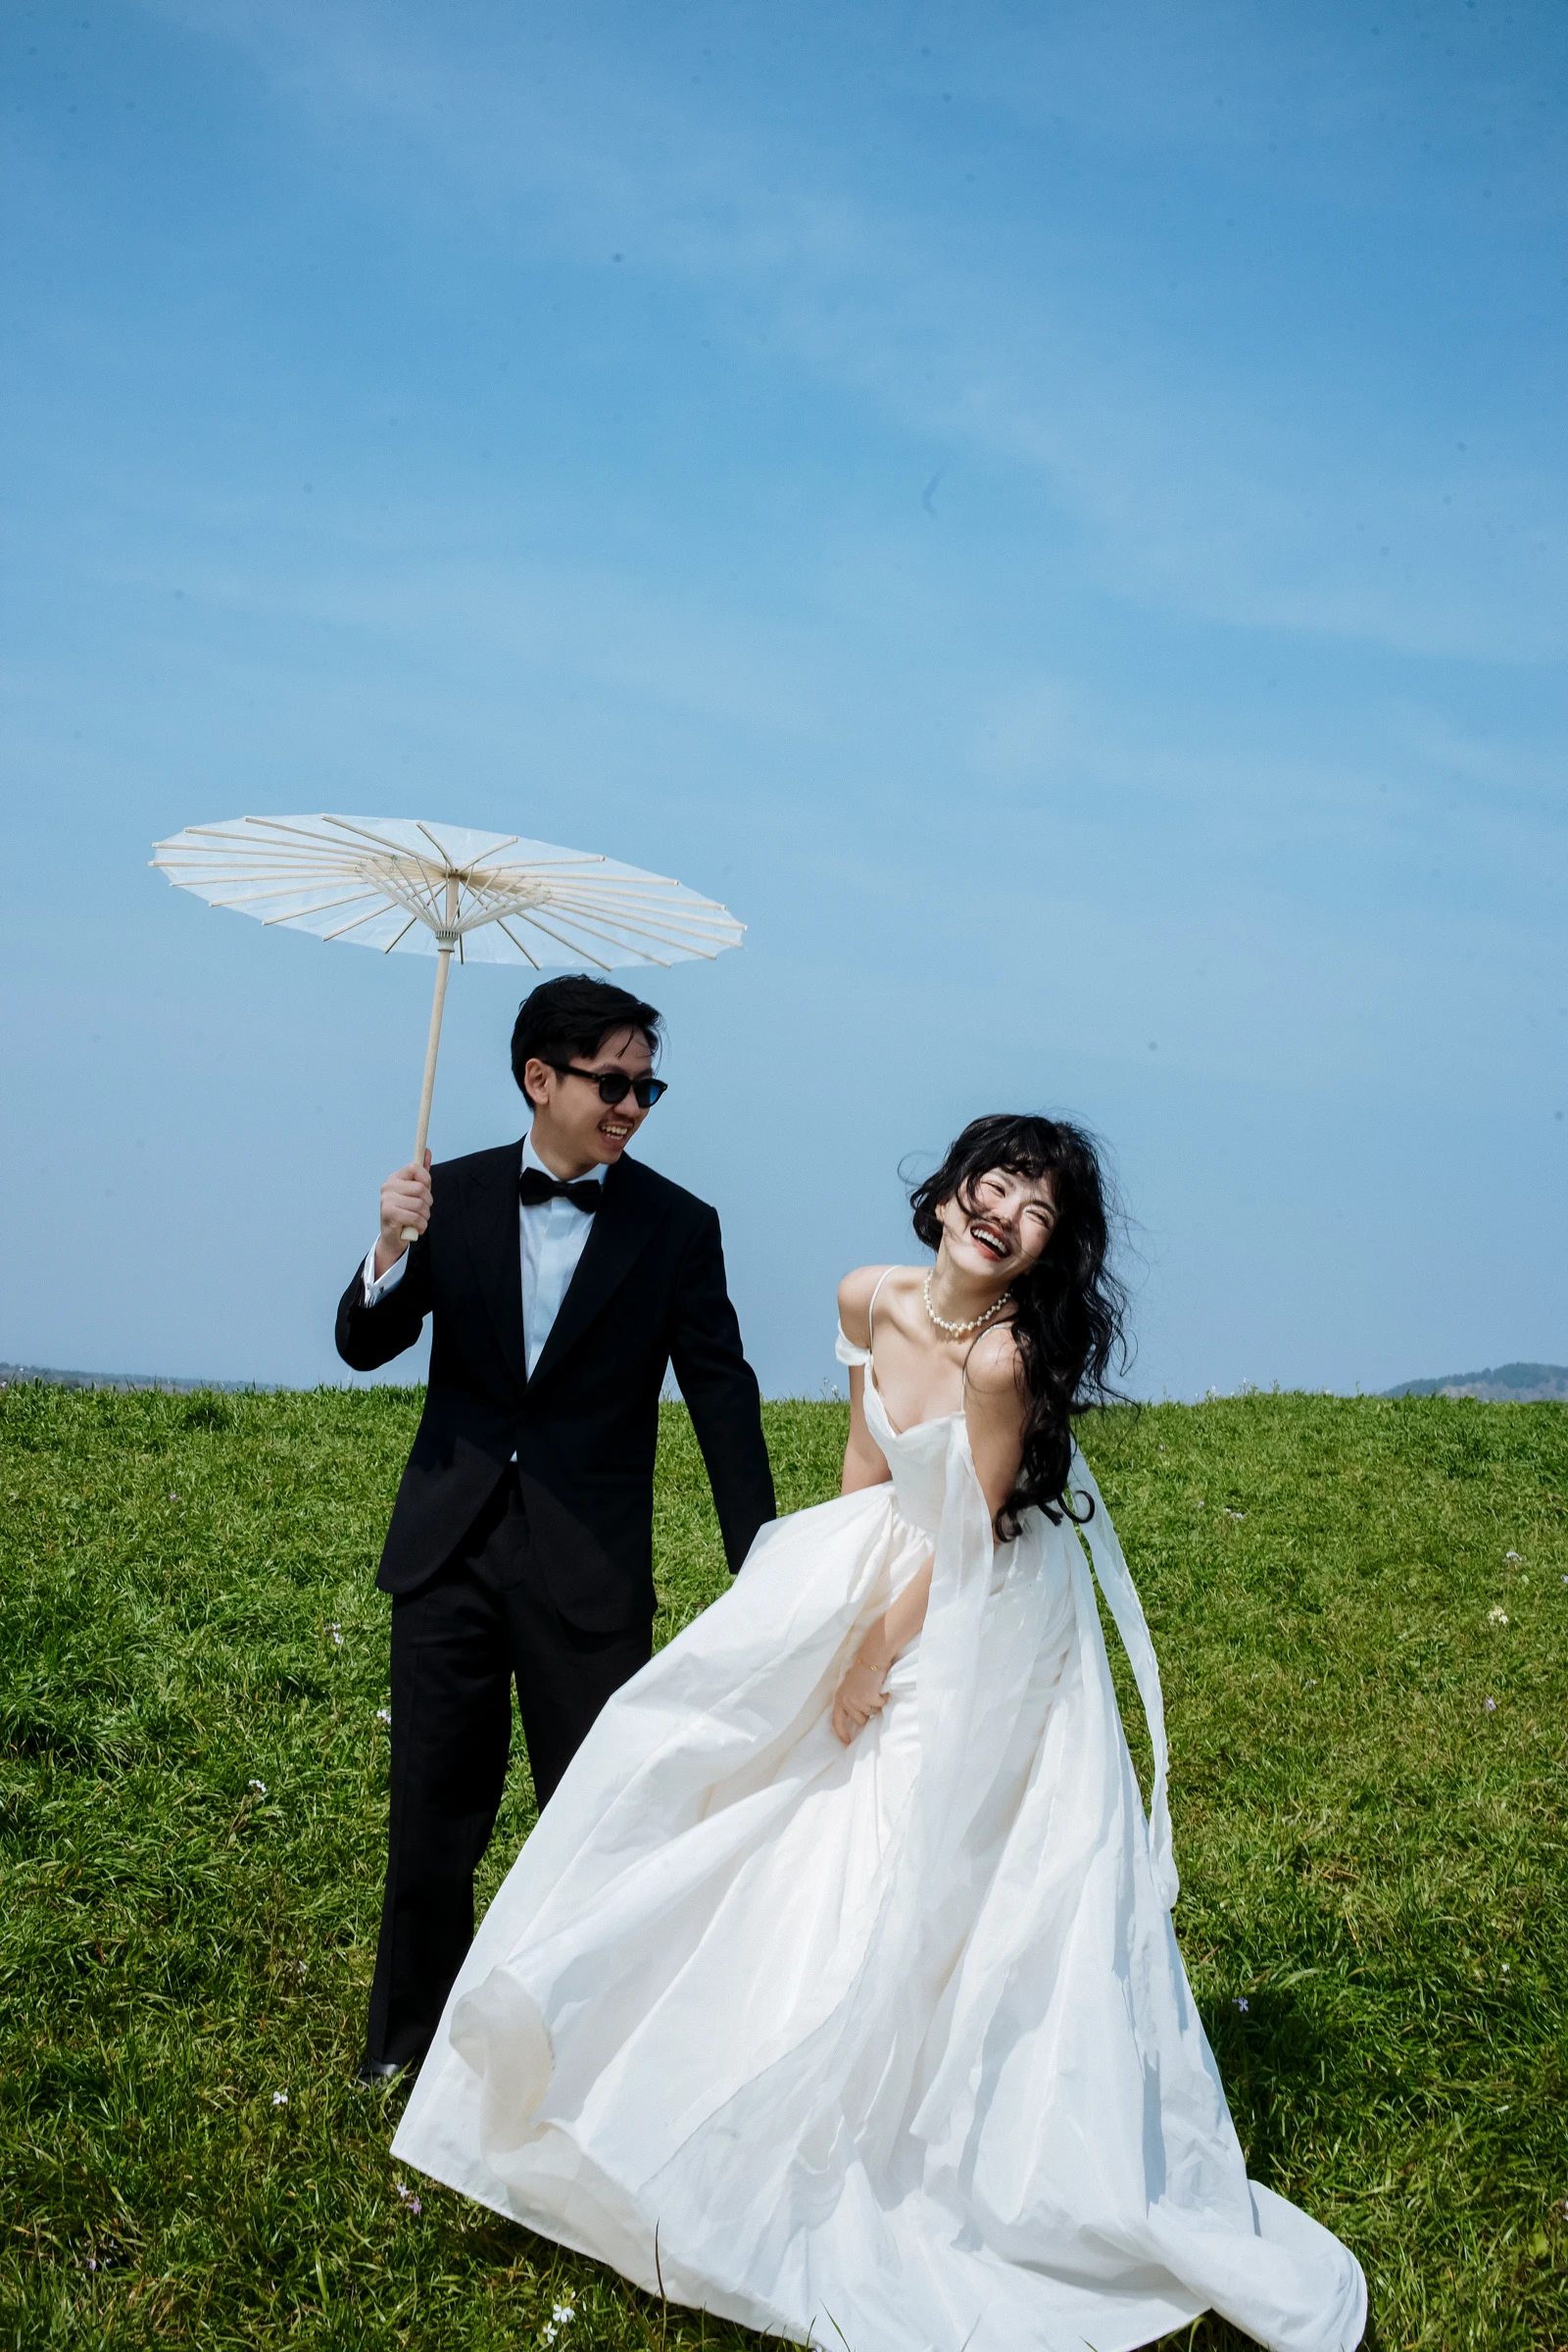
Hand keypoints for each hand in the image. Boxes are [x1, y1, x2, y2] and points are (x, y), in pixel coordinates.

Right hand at [376, 1151, 431, 1275]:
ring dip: (425, 1216)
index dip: (426, 1180)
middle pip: (421, 1188)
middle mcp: (388, 1187)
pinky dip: (421, 1225)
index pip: (415, 1168)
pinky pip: (415, 1217)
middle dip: (428, 1203)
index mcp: (395, 1178)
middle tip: (422, 1210)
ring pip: (420, 1204)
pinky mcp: (389, 1215)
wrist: (393, 1237)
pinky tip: (416, 1227)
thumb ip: (421, 1172)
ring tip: (419, 1220)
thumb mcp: (415, 1192)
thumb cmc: (406, 1212)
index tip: (425, 1190)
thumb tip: (427, 1151)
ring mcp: (386, 1200)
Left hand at [831, 1656, 888, 1745]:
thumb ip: (849, 1703)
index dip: (842, 1733)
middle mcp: (846, 1700)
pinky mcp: (869, 1698)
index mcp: (839, 1698)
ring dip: (875, 1705)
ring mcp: (857, 1700)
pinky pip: (880, 1706)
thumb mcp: (850, 1688)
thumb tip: (856, 1721)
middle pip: (860, 1720)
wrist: (872, 1658)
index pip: (837, 1721)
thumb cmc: (863, 1673)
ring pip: (871, 1714)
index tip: (847, 1743)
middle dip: (867, 1713)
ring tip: (874, 1691)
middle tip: (870, 1698)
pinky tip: (880, 1689)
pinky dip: (883, 1700)